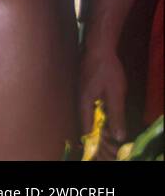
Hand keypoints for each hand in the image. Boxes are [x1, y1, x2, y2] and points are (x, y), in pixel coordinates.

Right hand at [79, 43, 126, 159]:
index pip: (87, 128)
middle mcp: (78, 99)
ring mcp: (80, 93)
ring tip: (110, 133)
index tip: (107, 148)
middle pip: (85, 123)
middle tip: (111, 143)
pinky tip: (104, 116)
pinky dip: (96, 115)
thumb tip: (118, 135)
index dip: (96, 140)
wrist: (99, 47)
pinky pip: (88, 107)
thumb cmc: (107, 69)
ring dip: (97, 125)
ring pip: (87, 115)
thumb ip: (117, 114)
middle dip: (98, 135)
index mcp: (84, 102)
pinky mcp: (84, 89)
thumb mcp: (116, 93)